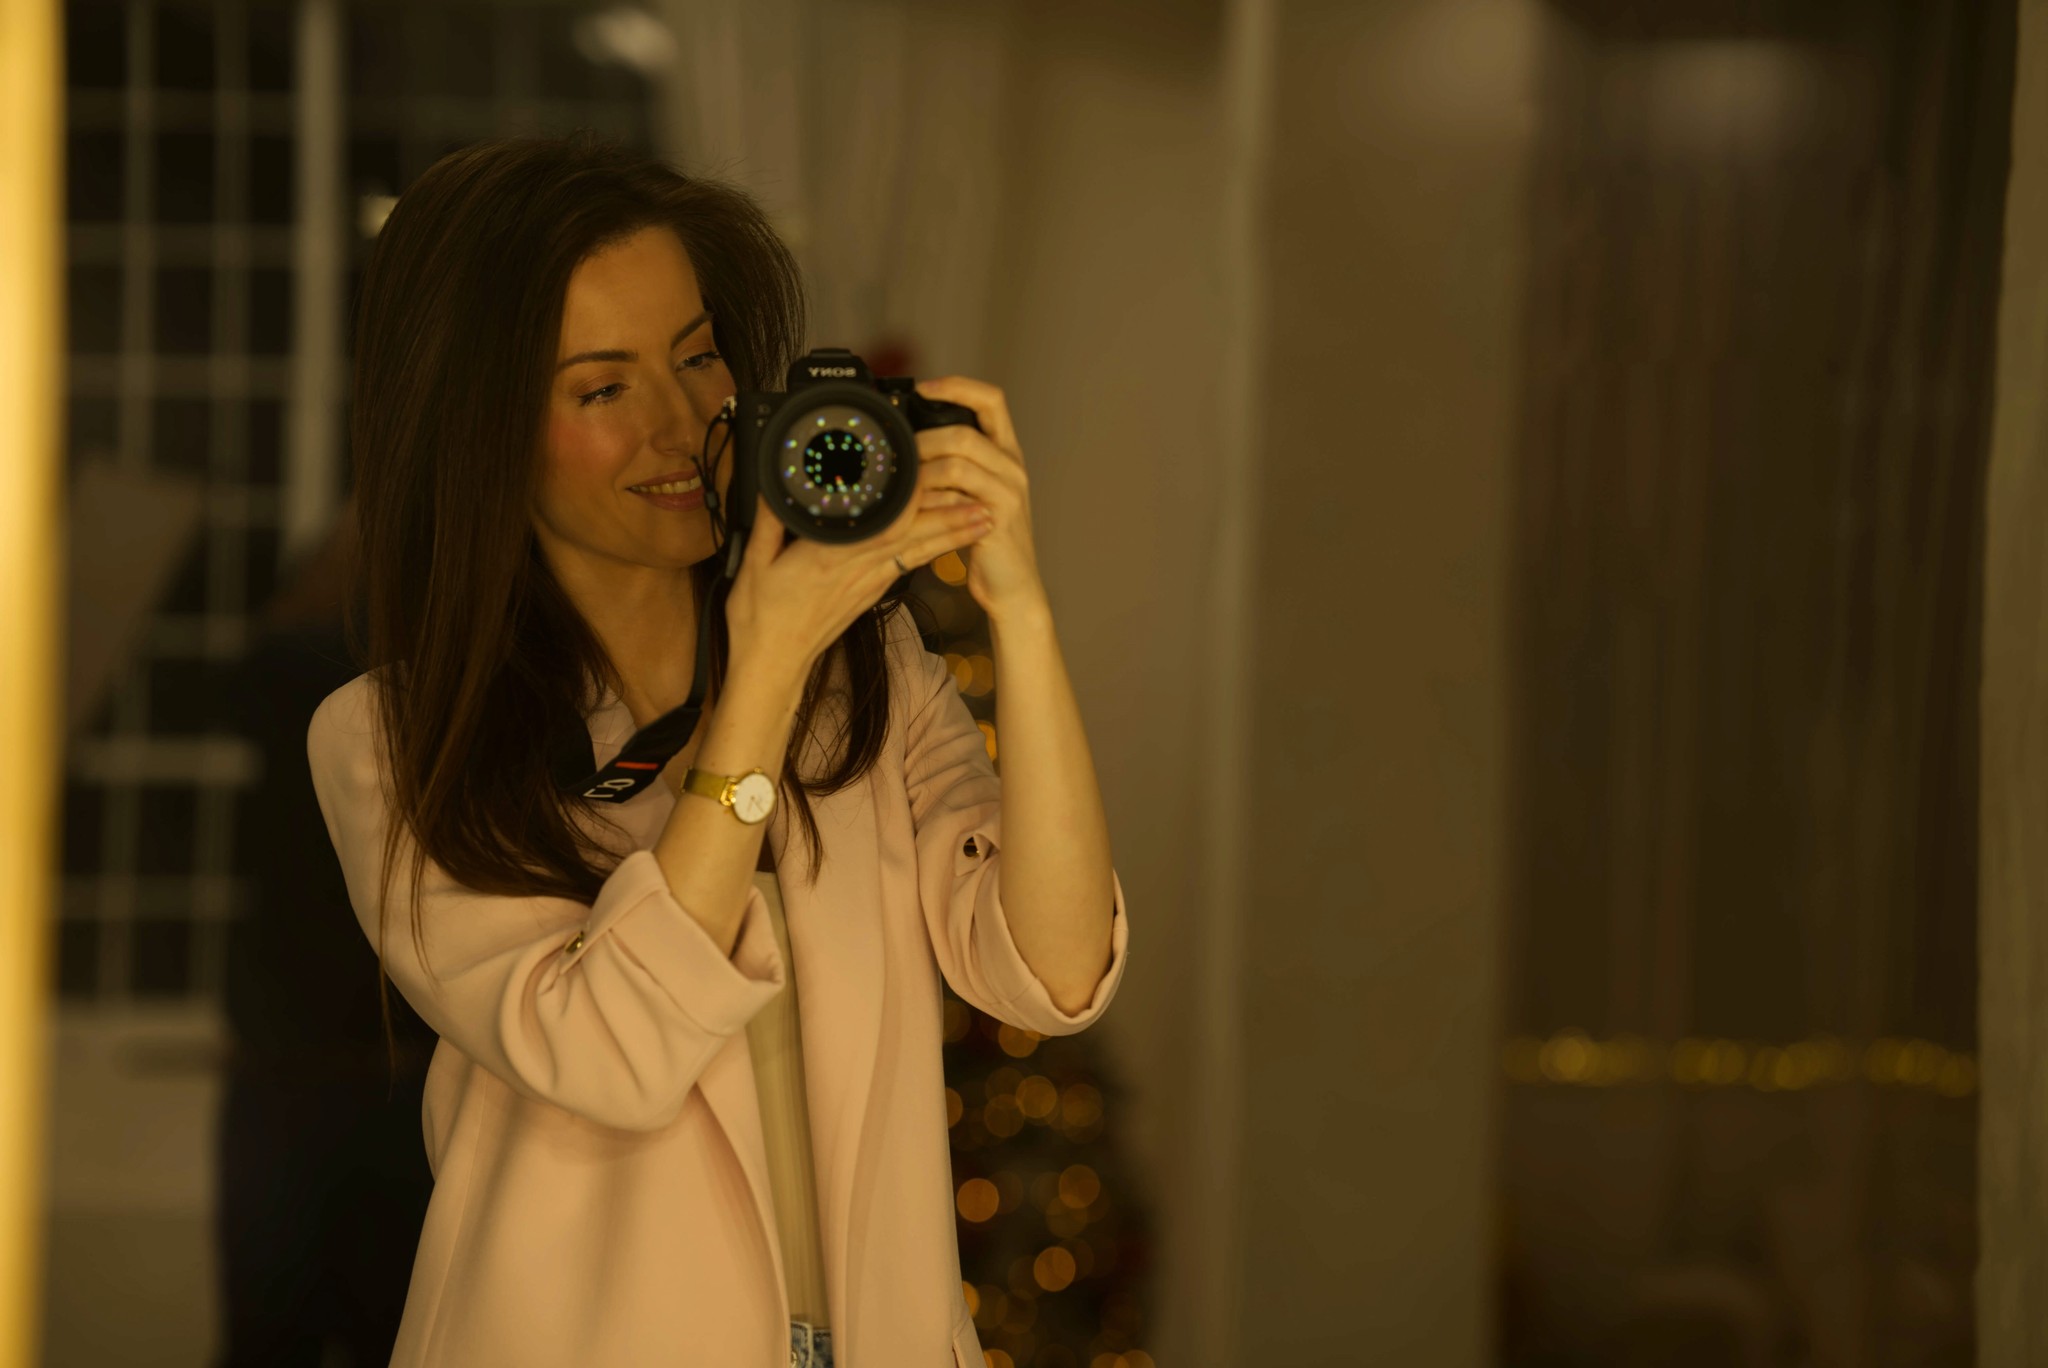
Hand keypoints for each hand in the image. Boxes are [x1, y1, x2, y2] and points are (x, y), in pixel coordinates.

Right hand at [722, 489, 993, 687]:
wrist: (773, 665)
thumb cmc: (761, 618)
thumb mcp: (754, 563)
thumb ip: (768, 520)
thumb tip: (774, 484)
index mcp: (831, 556)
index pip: (883, 525)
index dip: (913, 501)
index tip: (935, 477)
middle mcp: (859, 569)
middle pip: (915, 536)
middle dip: (953, 518)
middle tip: (987, 500)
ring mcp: (870, 583)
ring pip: (919, 551)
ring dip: (954, 534)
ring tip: (986, 518)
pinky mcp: (872, 593)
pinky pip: (910, 564)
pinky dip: (934, 548)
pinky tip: (952, 539)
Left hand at [910, 377, 1047, 623]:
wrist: (1012, 586)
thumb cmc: (985, 541)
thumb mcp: (970, 495)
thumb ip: (952, 468)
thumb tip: (909, 446)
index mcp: (1006, 454)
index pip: (992, 400)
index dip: (958, 386)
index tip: (924, 388)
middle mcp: (1013, 467)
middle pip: (966, 430)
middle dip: (924, 439)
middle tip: (900, 455)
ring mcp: (1010, 490)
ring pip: (959, 458)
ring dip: (923, 469)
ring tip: (904, 485)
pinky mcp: (999, 516)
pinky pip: (958, 491)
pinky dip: (931, 495)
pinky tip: (915, 505)